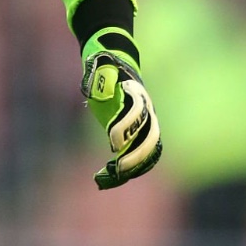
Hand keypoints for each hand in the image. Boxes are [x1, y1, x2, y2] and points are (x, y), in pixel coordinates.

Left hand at [81, 33, 161, 189]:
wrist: (117, 66)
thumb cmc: (104, 67)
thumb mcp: (98, 66)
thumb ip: (98, 75)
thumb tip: (95, 90)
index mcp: (135, 92)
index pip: (138, 111)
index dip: (127, 127)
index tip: (113, 141)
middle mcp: (145, 109)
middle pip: (150, 136)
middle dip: (136, 155)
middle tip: (117, 168)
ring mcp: (145, 122)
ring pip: (148, 149)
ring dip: (133, 166)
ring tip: (111, 178)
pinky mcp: (139, 133)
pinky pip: (142, 154)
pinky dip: (130, 168)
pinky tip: (112, 179)